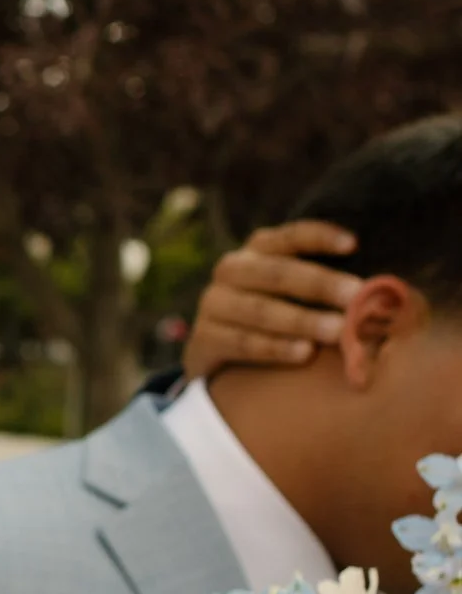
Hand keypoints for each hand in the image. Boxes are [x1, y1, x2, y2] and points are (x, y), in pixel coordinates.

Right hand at [182, 222, 359, 377]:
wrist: (223, 357)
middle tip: (357, 297)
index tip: (355, 245)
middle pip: (276, 272)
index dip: (320, 237)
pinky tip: (305, 354)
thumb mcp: (299, 294)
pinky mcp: (203, 339)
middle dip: (320, 284)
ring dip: (301, 320)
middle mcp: (232, 269)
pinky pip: (241, 343)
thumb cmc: (282, 318)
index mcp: (258, 249)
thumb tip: (389, 291)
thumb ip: (332, 288)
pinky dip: (275, 348)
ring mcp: (213, 304)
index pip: (290, 236)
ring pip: (259, 309)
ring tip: (339, 331)